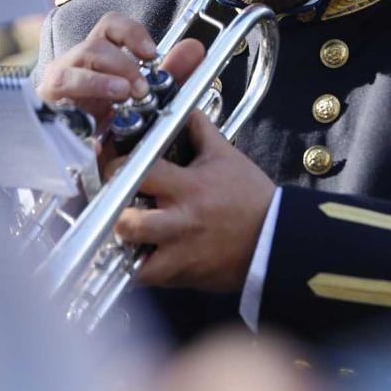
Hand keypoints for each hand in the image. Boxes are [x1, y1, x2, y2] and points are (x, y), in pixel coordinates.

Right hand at [35, 12, 204, 127]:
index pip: (110, 26)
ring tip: (123, 94)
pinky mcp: (46, 109)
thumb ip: (171, 72)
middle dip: (123, 64)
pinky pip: (59, 99)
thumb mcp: (143, 94)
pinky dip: (84, 104)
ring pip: (72, 69)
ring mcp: (57, 85)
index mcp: (98, 54)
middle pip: (94, 46)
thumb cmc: (108, 115)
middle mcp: (74, 63)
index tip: (151, 53)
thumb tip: (196, 49)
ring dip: (102, 80)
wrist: (78, 155)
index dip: (131, 33)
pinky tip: (101, 126)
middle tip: (142, 88)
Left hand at [114, 110, 275, 292]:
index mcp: (188, 187)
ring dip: (125, 249)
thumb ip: (201, 131)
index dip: (117, 167)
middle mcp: (180, 222)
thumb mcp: (226, 156)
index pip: (138, 173)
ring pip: (132, 261)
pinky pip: (151, 279)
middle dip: (115, 214)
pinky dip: (144, 269)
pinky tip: (147, 255)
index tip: (115, 167)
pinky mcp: (184, 276)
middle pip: (127, 223)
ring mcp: (180, 254)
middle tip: (116, 207)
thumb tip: (186, 111)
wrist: (275, 238)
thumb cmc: (250, 197)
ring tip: (127, 237)